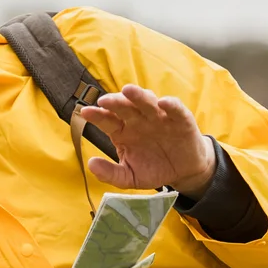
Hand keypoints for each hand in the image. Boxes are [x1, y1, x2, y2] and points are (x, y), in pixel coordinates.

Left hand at [76, 84, 216, 196]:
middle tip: (104, 100)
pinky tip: (162, 103)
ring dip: (138, 95)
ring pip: (147, 102)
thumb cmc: (153, 168)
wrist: (182, 172)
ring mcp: (159, 117)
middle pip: (125, 106)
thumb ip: (110, 173)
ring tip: (128, 91)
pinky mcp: (180, 119)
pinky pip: (175, 109)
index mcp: (123, 131)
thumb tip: (90, 164)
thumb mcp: (130, 177)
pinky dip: (170, 104)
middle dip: (115, 101)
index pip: (107, 120)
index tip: (85, 112)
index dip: (97, 115)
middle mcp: (138, 120)